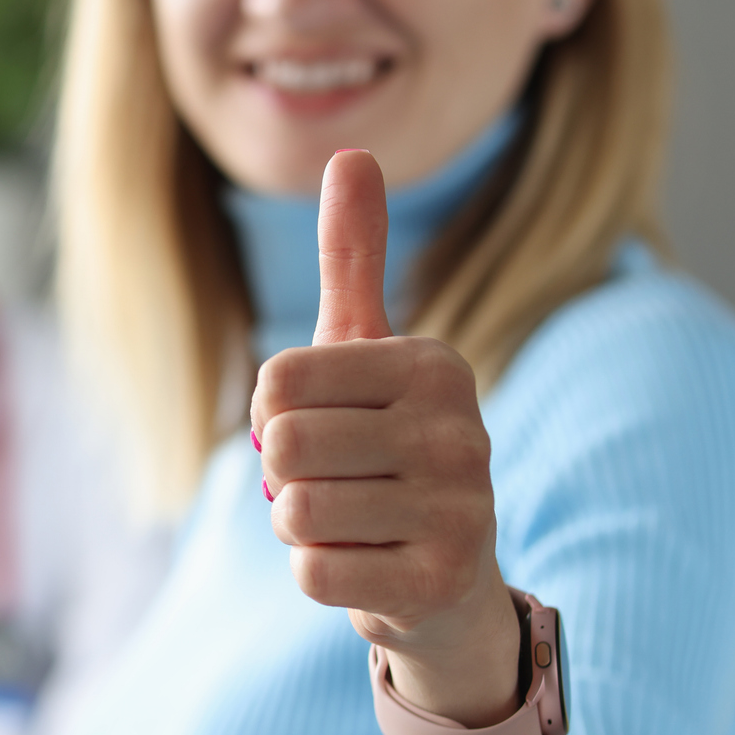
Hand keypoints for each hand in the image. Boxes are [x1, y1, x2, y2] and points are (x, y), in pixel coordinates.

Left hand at [251, 149, 521, 725]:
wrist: (447, 580)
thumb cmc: (389, 448)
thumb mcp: (370, 351)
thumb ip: (355, 258)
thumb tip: (353, 150)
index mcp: (434, 366)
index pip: (279, 380)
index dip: (274, 413)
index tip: (321, 425)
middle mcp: (460, 431)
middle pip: (285, 446)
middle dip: (284, 474)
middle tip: (335, 482)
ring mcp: (459, 511)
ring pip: (295, 513)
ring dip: (301, 527)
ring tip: (352, 522)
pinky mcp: (438, 584)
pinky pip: (313, 573)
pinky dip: (319, 574)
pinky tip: (367, 565)